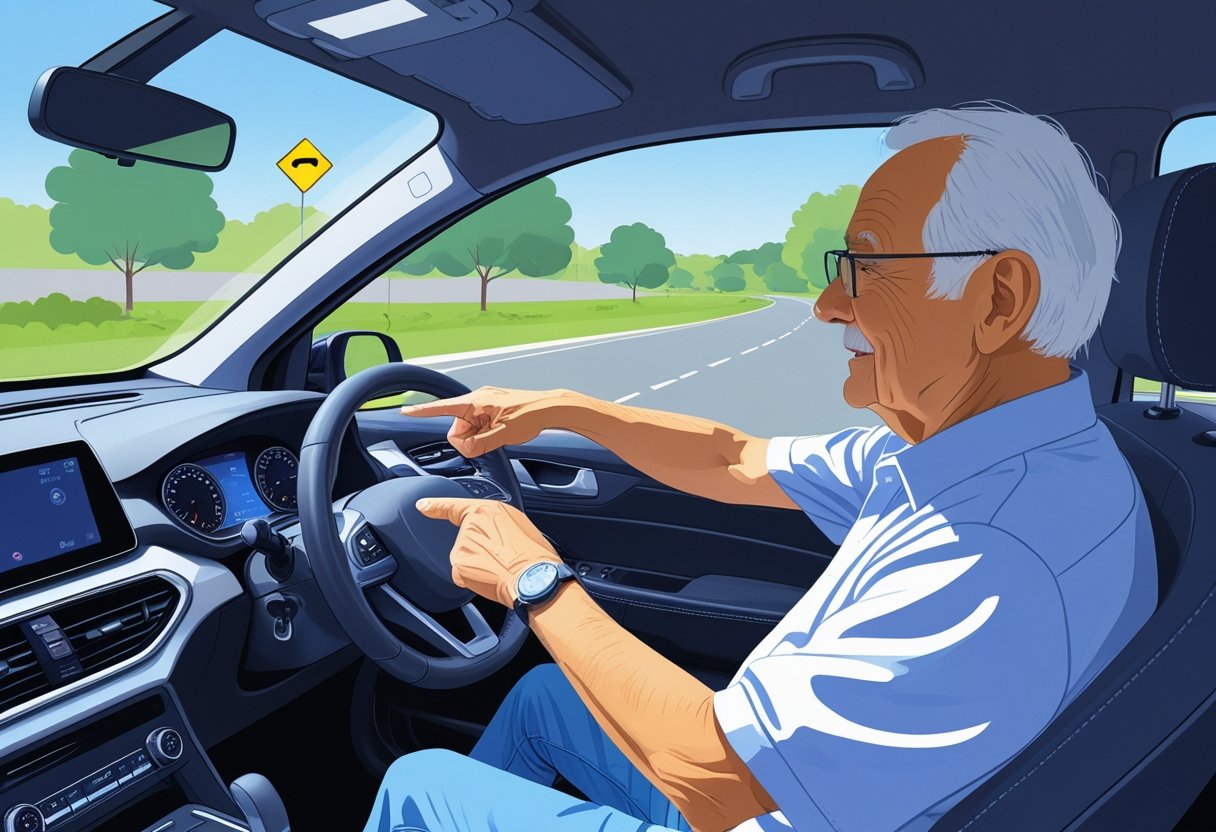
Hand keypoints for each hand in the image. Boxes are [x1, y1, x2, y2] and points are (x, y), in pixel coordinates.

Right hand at [401, 386, 576, 457]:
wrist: (550, 408)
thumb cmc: (531, 415)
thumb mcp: (503, 435)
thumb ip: (479, 444)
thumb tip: (466, 448)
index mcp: (477, 401)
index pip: (443, 407)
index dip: (423, 411)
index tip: (405, 412)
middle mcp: (478, 399)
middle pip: (457, 426)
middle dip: (467, 438)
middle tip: (488, 441)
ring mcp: (485, 403)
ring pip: (468, 427)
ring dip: (478, 436)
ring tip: (498, 436)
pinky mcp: (492, 409)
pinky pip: (479, 424)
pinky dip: (485, 432)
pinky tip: (500, 433)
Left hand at [416, 497, 561, 606]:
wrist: (533, 577)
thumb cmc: (534, 556)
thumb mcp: (518, 526)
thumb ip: (496, 525)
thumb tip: (491, 537)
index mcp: (488, 510)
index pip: (455, 506)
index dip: (436, 506)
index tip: (422, 506)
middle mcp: (472, 524)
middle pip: (466, 539)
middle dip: (480, 550)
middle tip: (502, 557)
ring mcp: (463, 544)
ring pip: (465, 557)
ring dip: (478, 565)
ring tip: (500, 568)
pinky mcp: (459, 564)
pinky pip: (463, 574)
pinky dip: (474, 579)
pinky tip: (491, 578)